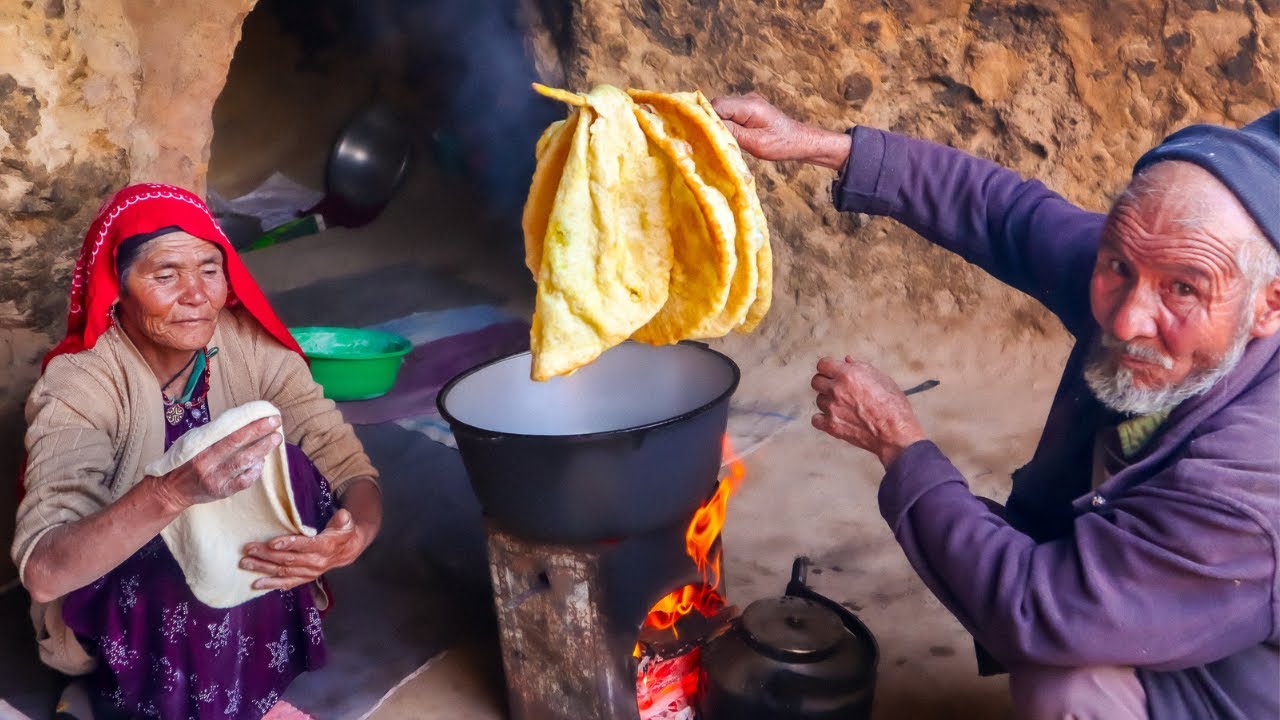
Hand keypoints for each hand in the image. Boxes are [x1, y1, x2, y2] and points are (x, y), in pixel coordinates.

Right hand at [150, 416, 282, 511]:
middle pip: (239, 446)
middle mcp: (209, 464)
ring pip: (244, 463)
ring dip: (262, 450)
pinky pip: (243, 482)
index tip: (267, 416)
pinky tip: (261, 462)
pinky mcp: (221, 492)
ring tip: (275, 439)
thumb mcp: (192, 442)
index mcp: (201, 449)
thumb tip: (240, 420)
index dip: (251, 425)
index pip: (231, 434)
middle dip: (260, 433)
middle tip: (276, 422)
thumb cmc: (184, 461)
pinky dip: (254, 471)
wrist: (171, 490)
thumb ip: (214, 434)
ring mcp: (216, 479)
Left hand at [239, 509, 370, 590]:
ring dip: (263, 568)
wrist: (346, 551)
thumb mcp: (346, 523)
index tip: (272, 543)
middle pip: (288, 559)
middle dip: (266, 555)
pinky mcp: (304, 578)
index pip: (305, 546)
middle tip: (249, 549)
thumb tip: (343, 515)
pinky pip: (286, 583)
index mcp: (325, 547)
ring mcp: (309, 572)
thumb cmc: (342, 533)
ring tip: (246, 563)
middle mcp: (316, 562)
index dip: (289, 544)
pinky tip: (256, 584)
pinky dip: (271, 584)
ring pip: (283, 571)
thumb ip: (343, 519)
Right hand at [709, 92, 850, 169]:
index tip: (699, 133)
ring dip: (718, 125)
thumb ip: (732, 133)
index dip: (705, 118)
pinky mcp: (748, 110)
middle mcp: (747, 99)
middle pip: (717, 106)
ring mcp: (747, 103)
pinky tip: (728, 138)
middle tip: (708, 140)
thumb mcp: (756, 143)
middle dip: (710, 121)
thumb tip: (709, 127)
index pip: (717, 105)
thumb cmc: (781, 144)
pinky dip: (725, 125)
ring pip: (722, 110)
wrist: (799, 141)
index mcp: (750, 106)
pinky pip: (729, 114)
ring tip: (720, 141)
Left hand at [811, 356, 926, 467]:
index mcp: (848, 374)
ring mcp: (832, 408)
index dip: (828, 368)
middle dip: (825, 383)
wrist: (895, 433)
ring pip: (819, 400)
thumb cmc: (894, 406)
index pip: (823, 364)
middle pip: (816, 381)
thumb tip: (847, 360)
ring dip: (828, 402)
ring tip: (844, 407)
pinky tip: (835, 419)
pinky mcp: (831, 425)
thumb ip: (861, 368)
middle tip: (837, 389)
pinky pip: (816, 419)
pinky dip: (823, 420)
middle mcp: (837, 389)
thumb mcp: (882, 379)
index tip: (832, 372)